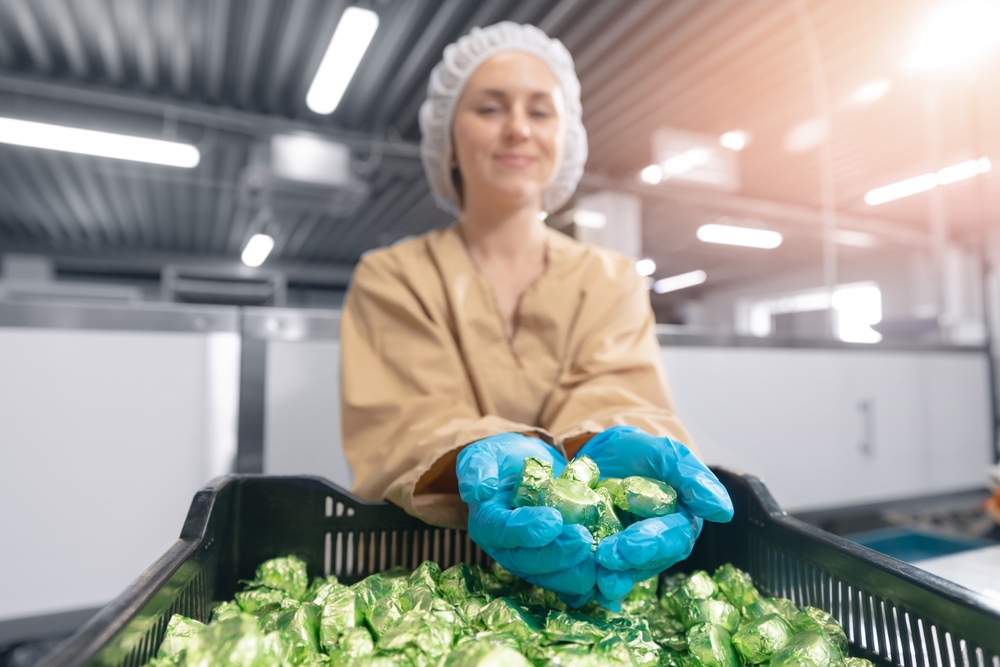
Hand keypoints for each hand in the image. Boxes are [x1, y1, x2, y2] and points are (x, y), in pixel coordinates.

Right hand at [457, 433, 596, 601]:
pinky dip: (588, 579)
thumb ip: (477, 467)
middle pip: (527, 561)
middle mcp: (506, 549)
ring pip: (550, 577)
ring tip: (599, 561)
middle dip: (556, 554)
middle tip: (583, 539)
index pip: (501, 532)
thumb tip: (477, 490)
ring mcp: (531, 561)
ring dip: (574, 573)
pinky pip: (569, 579)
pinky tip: (607, 574)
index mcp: (487, 523)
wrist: (527, 469)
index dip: (526, 531)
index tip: (553, 521)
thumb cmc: (504, 459)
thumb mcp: (486, 453)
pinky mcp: (554, 565)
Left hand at [576, 426, 733, 607]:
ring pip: (622, 573)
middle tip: (604, 556)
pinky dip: (584, 579)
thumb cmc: (643, 455)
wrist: (605, 456)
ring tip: (589, 574)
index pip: (673, 538)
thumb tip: (723, 512)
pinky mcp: (604, 561)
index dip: (653, 543)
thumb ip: (694, 479)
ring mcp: (631, 558)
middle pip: (647, 562)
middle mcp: (659, 547)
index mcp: (681, 524)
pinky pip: (597, 574)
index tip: (630, 545)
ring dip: (606, 576)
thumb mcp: (668, 455)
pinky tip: (573, 582)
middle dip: (626, 561)